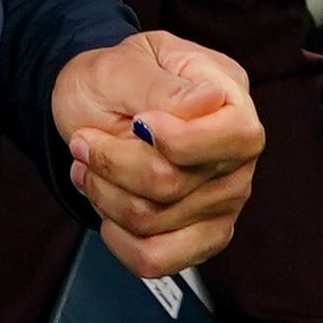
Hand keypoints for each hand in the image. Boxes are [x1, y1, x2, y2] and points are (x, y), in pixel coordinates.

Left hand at [49, 31, 258, 281]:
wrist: (94, 107)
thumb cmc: (112, 80)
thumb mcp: (124, 64)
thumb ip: (161, 87)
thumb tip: (211, 101)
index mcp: (230, 96)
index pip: (236, 135)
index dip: (180, 140)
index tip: (136, 123)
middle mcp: (237, 154)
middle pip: (175, 184)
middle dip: (113, 164)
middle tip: (85, 142)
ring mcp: (224, 199)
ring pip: (154, 222)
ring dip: (104, 194)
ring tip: (91, 165)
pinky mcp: (202, 236)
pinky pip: (157, 259)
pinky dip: (117, 237)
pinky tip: (107, 204)